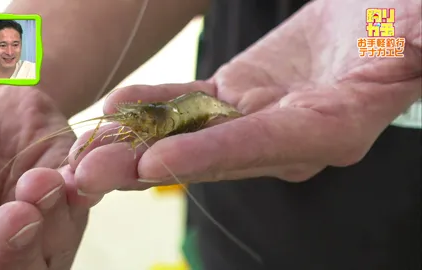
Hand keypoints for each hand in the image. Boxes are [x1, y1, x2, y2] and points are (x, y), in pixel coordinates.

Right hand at [0, 82, 98, 268]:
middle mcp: (9, 244)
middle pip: (23, 268)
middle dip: (18, 251)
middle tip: (14, 218)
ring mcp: (46, 219)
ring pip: (58, 239)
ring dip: (51, 214)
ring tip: (37, 183)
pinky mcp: (73, 188)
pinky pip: (83, 197)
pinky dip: (81, 190)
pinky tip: (73, 179)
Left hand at [69, 0, 420, 194]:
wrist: (369, 22)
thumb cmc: (396, 27)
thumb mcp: (411, 29)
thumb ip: (410, 40)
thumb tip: (412, 35)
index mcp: (328, 130)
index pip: (260, 147)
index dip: (209, 155)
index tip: (154, 162)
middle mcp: (284, 137)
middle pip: (210, 155)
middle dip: (148, 165)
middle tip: (88, 177)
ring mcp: (254, 120)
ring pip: (189, 134)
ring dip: (135, 142)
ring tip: (85, 152)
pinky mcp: (235, 98)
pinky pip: (188, 104)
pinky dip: (152, 106)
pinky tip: (115, 107)